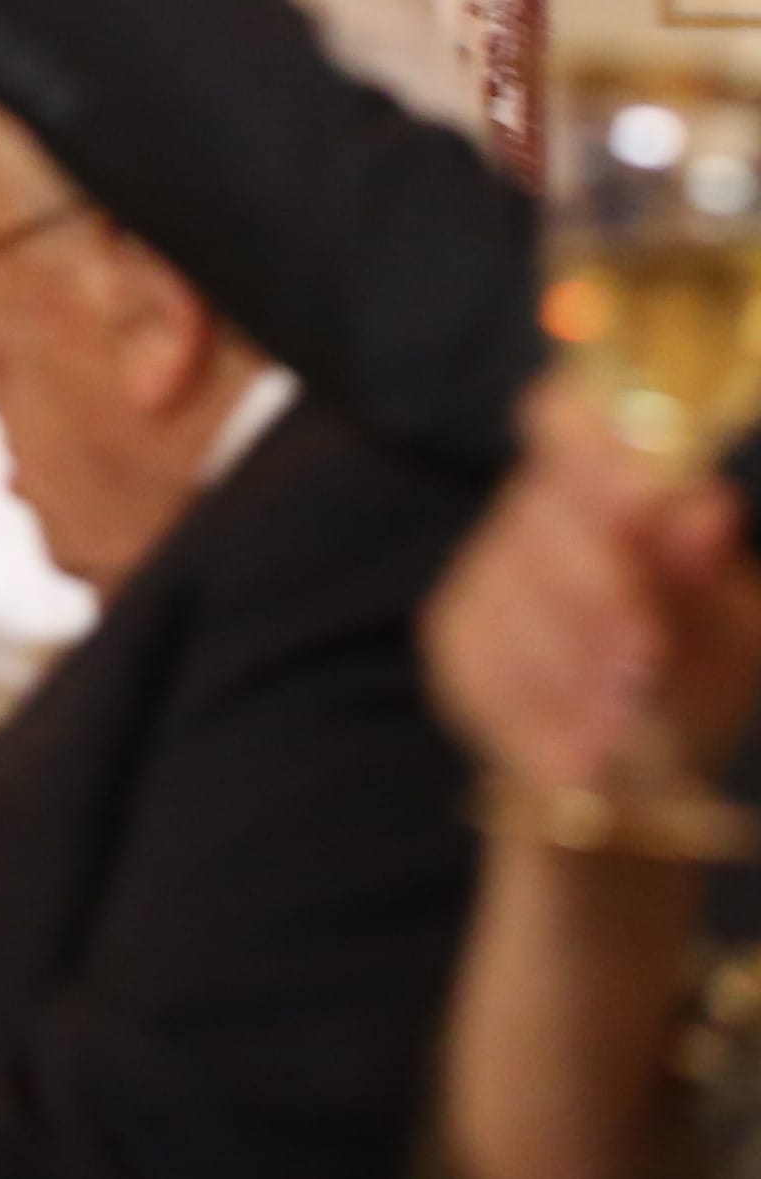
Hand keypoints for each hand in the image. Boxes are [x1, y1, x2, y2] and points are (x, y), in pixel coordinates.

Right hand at [430, 376, 760, 797]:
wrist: (636, 764)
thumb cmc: (691, 672)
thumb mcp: (726, 627)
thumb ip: (701, 574)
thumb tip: (706, 504)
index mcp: (608, 481)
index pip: (569, 414)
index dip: (588, 438)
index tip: (639, 490)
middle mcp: (534, 511)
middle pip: (536, 514)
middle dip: (593, 584)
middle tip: (642, 649)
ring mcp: (481, 576)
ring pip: (506, 599)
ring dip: (572, 663)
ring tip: (625, 714)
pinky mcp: (452, 641)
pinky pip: (485, 666)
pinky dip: (540, 711)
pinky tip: (583, 748)